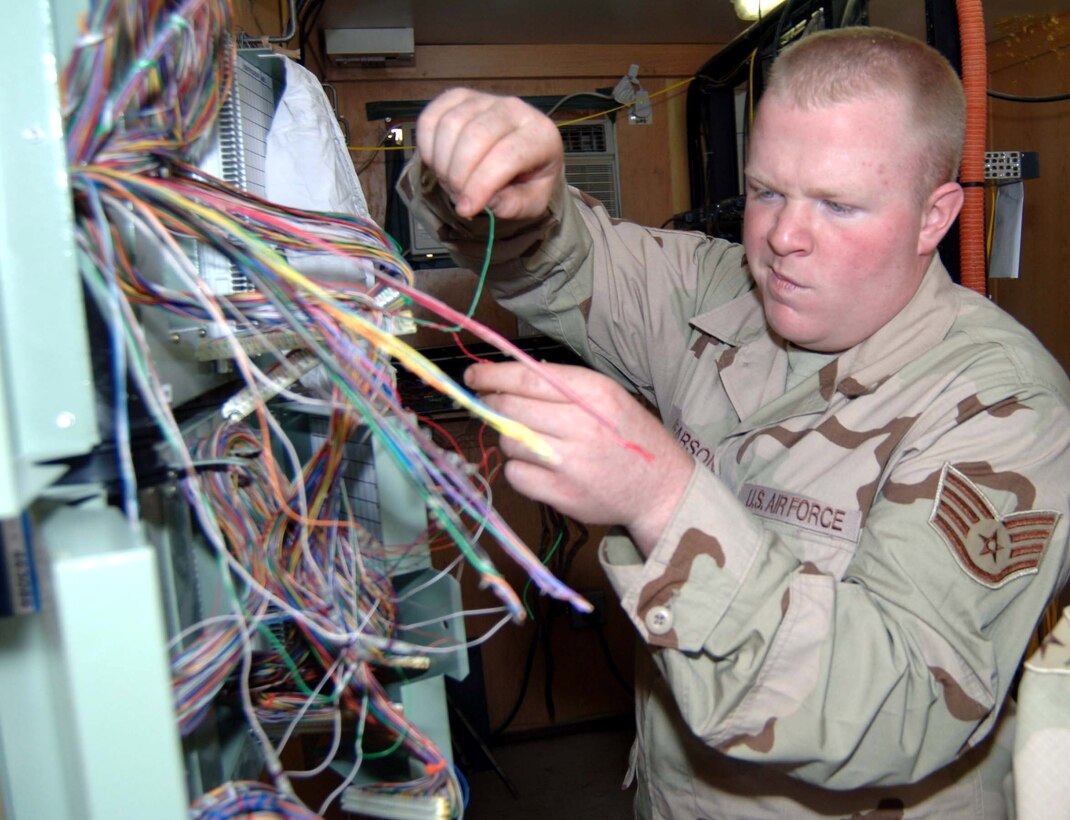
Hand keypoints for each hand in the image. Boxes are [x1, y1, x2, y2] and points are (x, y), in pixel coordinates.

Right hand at [416, 89, 563, 219]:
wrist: (522, 156)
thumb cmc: (528, 180)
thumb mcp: (531, 202)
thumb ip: (511, 205)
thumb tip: (481, 201)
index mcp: (540, 134)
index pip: (507, 155)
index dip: (481, 184)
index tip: (466, 208)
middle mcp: (514, 108)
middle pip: (475, 136)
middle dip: (459, 175)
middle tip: (458, 196)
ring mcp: (485, 98)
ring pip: (451, 125)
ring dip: (442, 162)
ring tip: (451, 183)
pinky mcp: (459, 97)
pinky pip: (431, 117)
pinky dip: (427, 146)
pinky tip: (438, 164)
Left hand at [466, 362, 694, 554]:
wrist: (660, 489)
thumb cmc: (630, 437)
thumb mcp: (609, 397)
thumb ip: (564, 385)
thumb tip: (512, 373)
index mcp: (593, 394)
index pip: (527, 378)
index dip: (493, 375)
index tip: (473, 374)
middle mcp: (581, 425)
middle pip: (510, 408)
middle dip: (492, 402)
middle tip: (489, 403)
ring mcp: (570, 463)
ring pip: (509, 440)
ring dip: (510, 437)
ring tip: (532, 439)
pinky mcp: (561, 495)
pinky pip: (516, 475)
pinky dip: (519, 468)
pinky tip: (538, 466)